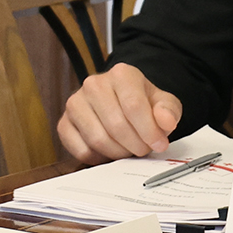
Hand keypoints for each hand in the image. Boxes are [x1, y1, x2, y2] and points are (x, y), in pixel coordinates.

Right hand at [58, 63, 181, 162]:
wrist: (120, 102)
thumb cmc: (141, 103)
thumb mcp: (163, 102)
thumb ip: (168, 110)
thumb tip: (166, 121)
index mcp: (121, 74)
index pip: (134, 106)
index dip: (149, 131)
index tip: (159, 144)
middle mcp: (93, 84)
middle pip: (116, 125)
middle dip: (135, 145)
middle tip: (143, 149)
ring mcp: (75, 103)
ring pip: (98, 139)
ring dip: (118, 153)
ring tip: (128, 149)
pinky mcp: (64, 123)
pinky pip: (81, 150)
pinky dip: (99, 158)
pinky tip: (109, 151)